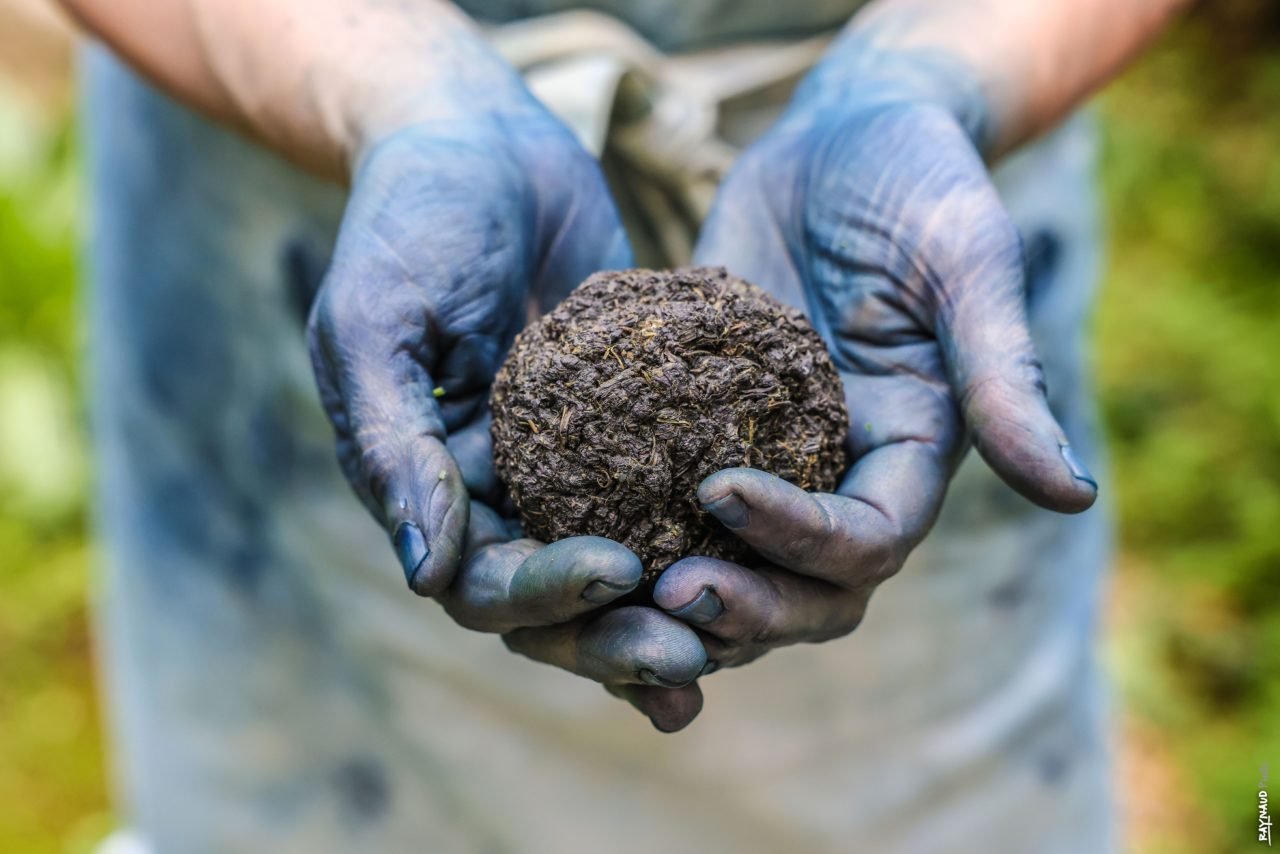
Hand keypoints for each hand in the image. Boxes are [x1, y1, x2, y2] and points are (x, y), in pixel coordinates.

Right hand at [308, 89, 704, 729]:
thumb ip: (390, 443)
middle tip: (690, 651)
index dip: (547, 595)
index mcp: (433, 489)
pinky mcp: (635, 427)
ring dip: (670, 615)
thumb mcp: (374, 323)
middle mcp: (503, 495)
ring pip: (622, 573)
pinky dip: (709, 541)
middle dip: (618, 636)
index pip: (484, 582)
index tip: (620, 566)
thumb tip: (424, 570)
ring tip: (735, 644)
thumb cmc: (412, 221)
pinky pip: (671, 498)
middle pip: (558, 607)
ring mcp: (571, 467)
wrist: (480, 142)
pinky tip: (766, 567)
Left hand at [658, 80, 1097, 669]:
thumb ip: (1005, 378)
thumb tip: (1074, 496)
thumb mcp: (970, 267)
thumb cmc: (920, 184)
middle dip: (741, 603)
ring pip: (732, 564)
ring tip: (606, 580)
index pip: (867, 541)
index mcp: (912, 455)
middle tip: (661, 590)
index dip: (802, 539)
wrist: (842, 136)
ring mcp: (770, 455)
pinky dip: (627, 520)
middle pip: (803, 589)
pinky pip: (662, 492)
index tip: (719, 490)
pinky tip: (561, 517)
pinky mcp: (703, 424)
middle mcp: (841, 473)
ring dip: (677, 592)